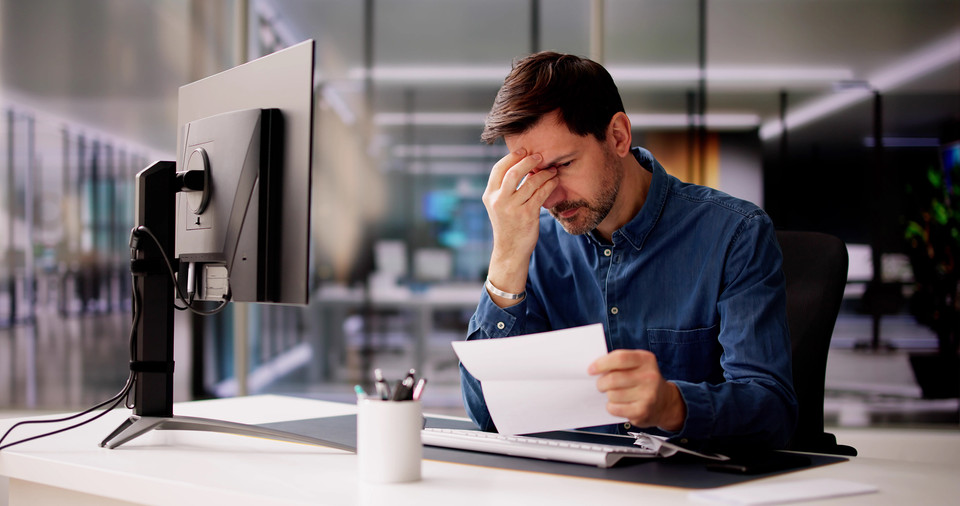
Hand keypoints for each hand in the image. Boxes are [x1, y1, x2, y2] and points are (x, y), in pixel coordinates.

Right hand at [482, 149, 558, 304]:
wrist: (510, 250)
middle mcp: (499, 201)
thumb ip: (503, 188)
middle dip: (528, 161)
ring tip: (551, 170)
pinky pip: (540, 194)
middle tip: (539, 156)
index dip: (511, 157)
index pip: (498, 169)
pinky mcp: (527, 215)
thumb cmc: (507, 225)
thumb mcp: (498, 206)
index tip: (523, 151)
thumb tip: (520, 164)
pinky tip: (554, 181)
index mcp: (489, 196)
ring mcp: (512, 209)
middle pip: (513, 172)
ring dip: (543, 173)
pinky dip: (549, 185)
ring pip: (530, 183)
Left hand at [588, 349, 686, 431]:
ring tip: (614, 394)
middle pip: (613, 378)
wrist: (665, 402)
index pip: (620, 358)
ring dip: (608, 395)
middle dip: (601, 383)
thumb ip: (619, 363)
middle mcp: (649, 376)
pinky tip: (618, 404)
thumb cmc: (643, 381)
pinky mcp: (643, 411)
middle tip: (601, 385)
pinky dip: (611, 407)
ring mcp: (648, 394)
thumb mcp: (637, 365)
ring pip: (612, 395)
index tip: (591, 370)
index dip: (601, 364)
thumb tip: (594, 368)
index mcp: (646, 359)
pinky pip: (615, 408)